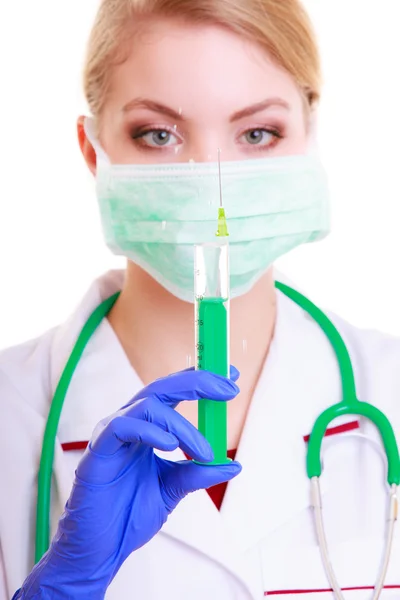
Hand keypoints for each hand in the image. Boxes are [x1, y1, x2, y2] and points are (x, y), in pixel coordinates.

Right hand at [16, 368, 241, 598]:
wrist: (101, 549)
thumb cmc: (129, 515)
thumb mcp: (173, 489)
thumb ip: (197, 472)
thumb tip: (233, 465)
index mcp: (147, 429)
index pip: (175, 393)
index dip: (202, 379)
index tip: (233, 375)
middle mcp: (130, 424)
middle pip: (163, 388)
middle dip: (198, 382)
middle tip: (228, 388)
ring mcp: (112, 435)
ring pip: (148, 405)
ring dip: (182, 424)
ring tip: (204, 451)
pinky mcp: (98, 451)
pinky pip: (121, 427)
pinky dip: (149, 431)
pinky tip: (170, 446)